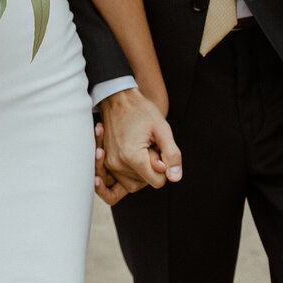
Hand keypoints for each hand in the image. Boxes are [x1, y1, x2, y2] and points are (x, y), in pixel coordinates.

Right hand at [93, 88, 181, 204]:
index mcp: (133, 157)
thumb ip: (172, 155)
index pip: (158, 182)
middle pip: (145, 182)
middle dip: (151, 168)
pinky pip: (123, 178)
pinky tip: (135, 151)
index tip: (157, 148)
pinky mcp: (106, 162)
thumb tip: (175, 178)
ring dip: (141, 170)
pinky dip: (132, 170)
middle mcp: (117, 164)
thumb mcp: (163, 129)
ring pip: (134, 183)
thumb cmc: (141, 111)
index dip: (163, 167)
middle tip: (149, 144)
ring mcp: (110, 164)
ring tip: (141, 147)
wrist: (118, 98)